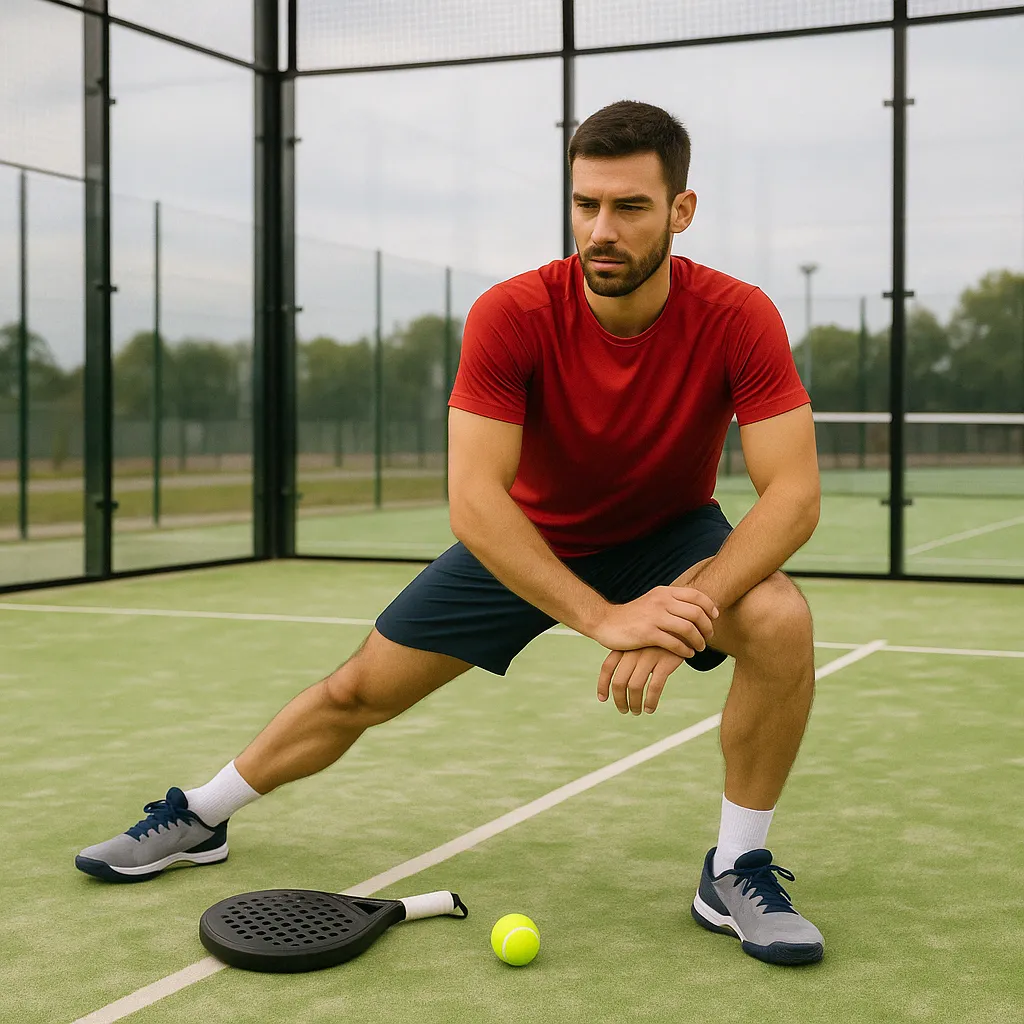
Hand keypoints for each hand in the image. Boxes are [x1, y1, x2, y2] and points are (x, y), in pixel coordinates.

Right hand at [589, 586, 717, 659]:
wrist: (605, 621)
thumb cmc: (633, 615)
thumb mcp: (653, 602)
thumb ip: (672, 603)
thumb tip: (696, 610)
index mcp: (664, 592)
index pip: (697, 596)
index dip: (710, 607)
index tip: (714, 618)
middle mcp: (661, 602)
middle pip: (696, 613)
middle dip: (707, 628)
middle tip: (708, 638)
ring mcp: (654, 617)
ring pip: (688, 629)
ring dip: (698, 641)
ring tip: (699, 648)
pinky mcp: (647, 633)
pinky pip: (675, 643)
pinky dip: (685, 650)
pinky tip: (687, 654)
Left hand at [597, 647, 684, 714]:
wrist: (683, 626)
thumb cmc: (658, 639)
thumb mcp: (640, 641)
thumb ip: (627, 655)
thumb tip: (616, 681)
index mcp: (625, 645)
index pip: (607, 667)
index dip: (603, 685)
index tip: (602, 698)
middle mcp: (634, 650)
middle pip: (619, 681)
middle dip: (619, 700)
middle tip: (624, 710)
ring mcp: (649, 656)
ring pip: (635, 686)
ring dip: (634, 703)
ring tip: (636, 711)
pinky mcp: (665, 662)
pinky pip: (654, 687)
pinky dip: (650, 701)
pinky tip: (650, 709)